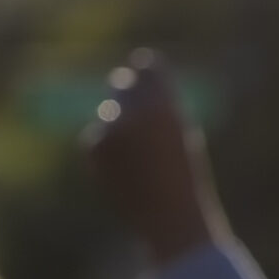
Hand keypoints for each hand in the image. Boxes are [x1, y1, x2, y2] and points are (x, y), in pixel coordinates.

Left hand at [83, 50, 227, 265]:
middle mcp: (138, 110)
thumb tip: (131, 84)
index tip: (141, 65)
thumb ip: (157, 108)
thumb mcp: (179, 132)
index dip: (144, 68)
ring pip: (109, 113)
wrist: (169, 213)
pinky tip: (122, 169)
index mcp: (167, 103)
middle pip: (123, 85)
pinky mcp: (96, 146)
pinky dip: (105, 148)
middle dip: (125, 87)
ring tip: (138, 152)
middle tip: (122, 83)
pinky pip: (97, 138)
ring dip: (117, 123)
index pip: (148, 69)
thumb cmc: (182, 175)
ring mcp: (114, 127)